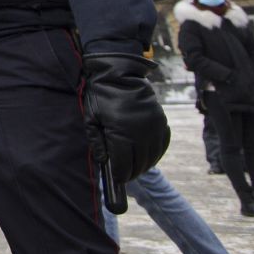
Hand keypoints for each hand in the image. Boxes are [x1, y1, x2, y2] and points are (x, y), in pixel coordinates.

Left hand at [82, 53, 169, 183]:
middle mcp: (141, 132)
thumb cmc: (101, 96)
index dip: (121, 176)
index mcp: (121, 133)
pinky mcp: (161, 120)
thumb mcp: (91, 119)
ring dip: (145, 165)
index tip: (117, 180)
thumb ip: (97, 142)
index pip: (124, 165)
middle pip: (140, 163)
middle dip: (132, 172)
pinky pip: (162, 144)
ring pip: (153, 156)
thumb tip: (104, 162)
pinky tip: (148, 156)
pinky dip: (156, 153)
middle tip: (126, 177)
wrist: (119, 73)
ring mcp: (154, 126)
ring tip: (136, 168)